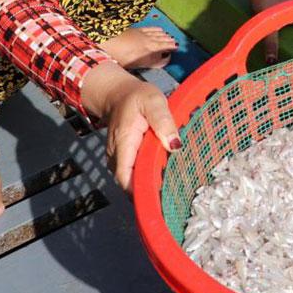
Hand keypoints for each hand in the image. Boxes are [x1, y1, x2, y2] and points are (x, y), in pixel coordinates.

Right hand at [80, 61, 177, 191]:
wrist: (119, 94)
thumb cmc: (137, 97)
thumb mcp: (154, 102)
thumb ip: (163, 122)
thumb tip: (174, 145)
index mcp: (124, 142)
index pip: (125, 177)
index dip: (139, 192)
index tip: (158, 198)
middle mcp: (117, 154)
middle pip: (128, 182)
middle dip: (146, 191)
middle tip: (171, 196)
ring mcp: (118, 157)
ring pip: (130, 179)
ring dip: (146, 184)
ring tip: (168, 189)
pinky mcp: (123, 157)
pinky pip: (131, 172)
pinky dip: (143, 176)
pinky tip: (160, 176)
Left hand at [242, 0, 292, 63]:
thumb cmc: (265, 1)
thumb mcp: (269, 24)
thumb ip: (271, 43)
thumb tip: (271, 62)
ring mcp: (288, 8)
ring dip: (292, 36)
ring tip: (287, 48)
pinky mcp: (279, 6)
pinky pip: (286, 21)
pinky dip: (284, 30)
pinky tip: (277, 35)